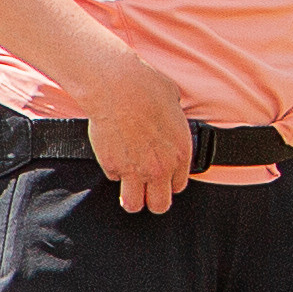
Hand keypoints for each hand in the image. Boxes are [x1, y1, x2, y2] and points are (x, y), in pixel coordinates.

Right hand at [85, 52, 191, 213]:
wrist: (117, 86)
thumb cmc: (146, 87)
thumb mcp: (174, 104)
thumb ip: (173, 124)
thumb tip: (169, 121)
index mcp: (180, 153)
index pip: (178, 185)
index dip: (169, 182)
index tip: (163, 176)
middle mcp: (160, 168)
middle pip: (160, 205)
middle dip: (154, 200)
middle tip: (147, 191)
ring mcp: (134, 170)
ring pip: (133, 204)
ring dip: (132, 197)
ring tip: (129, 188)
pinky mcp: (111, 166)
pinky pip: (113, 178)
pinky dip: (114, 171)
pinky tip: (114, 157)